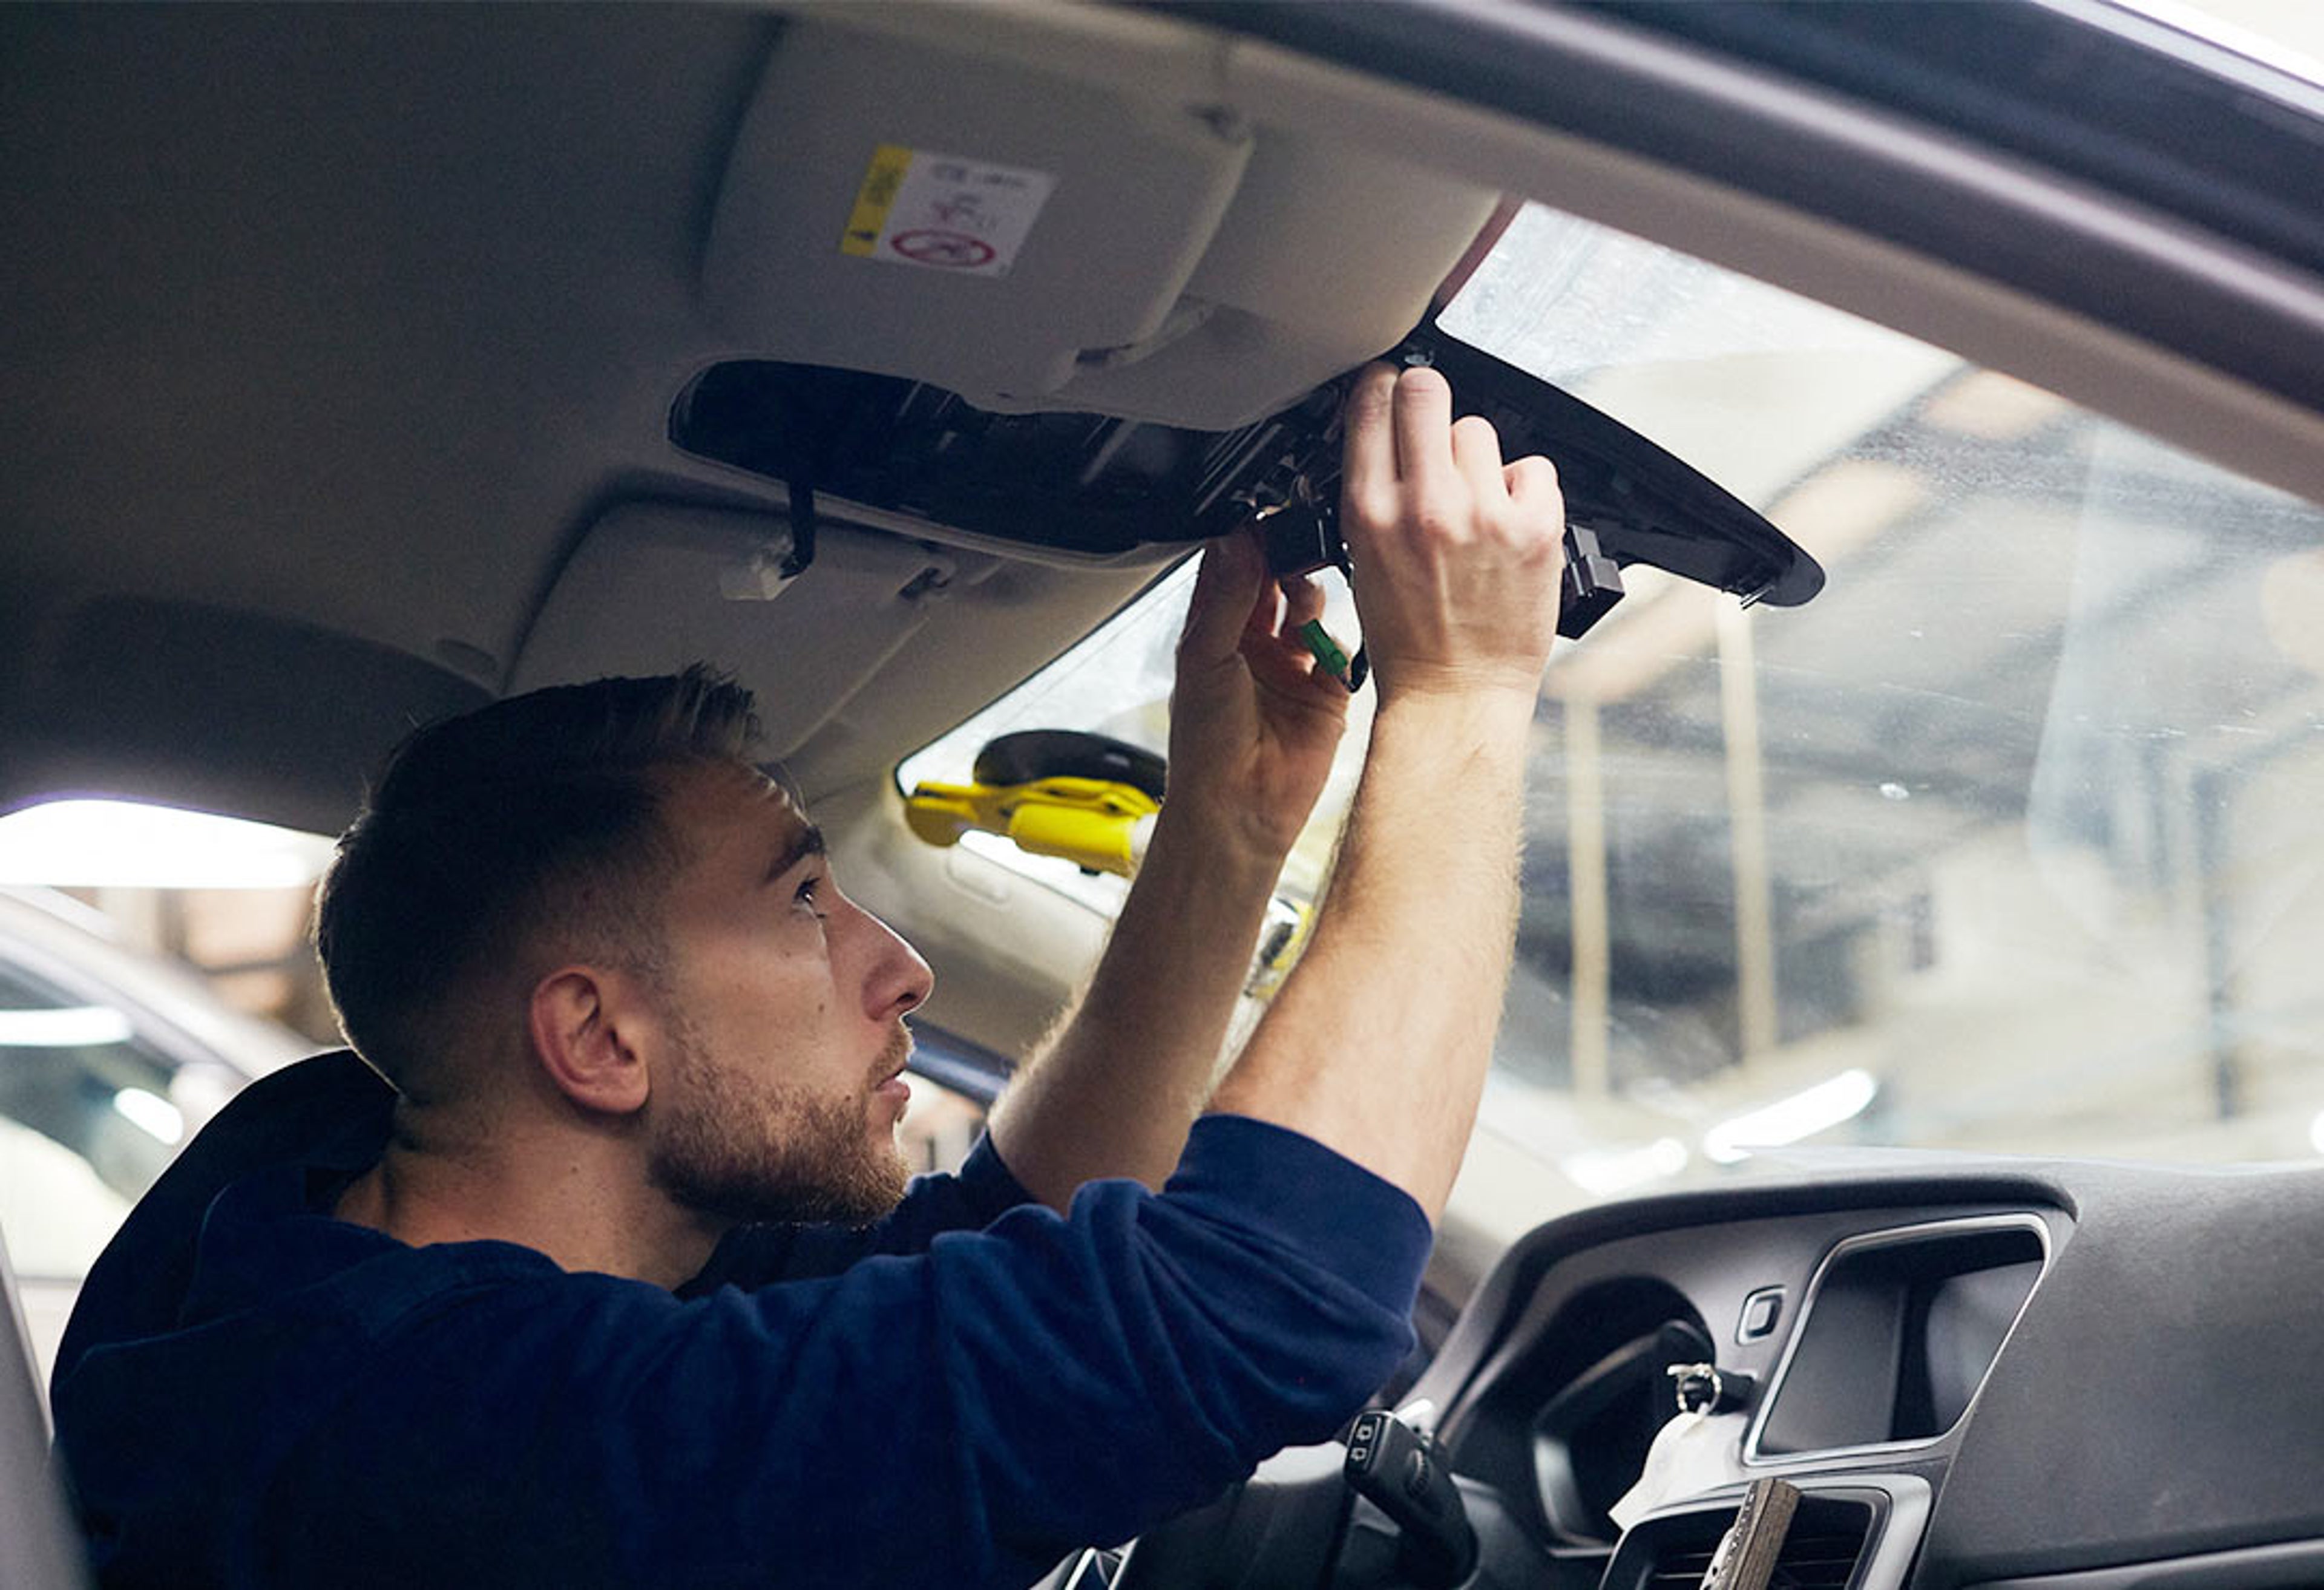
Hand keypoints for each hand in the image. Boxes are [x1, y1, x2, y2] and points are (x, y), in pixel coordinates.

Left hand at [1163, 527, 1351, 861]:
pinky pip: (1342, 651)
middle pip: (1276, 580)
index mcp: (1214, 632)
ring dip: (1311, 594)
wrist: (1238, 808)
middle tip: (1296, 545)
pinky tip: (1328, 642)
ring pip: (1311, 607)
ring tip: (1305, 596)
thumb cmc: (1205, 747)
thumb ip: (1227, 597)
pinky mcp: (1326, 692)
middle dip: (1287, 559)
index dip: (1249, 542)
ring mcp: (1291, 666)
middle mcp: (1253, 644)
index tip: (1266, 521)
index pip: (1233, 569)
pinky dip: (1341, 640)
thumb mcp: (1206, 657)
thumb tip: (1238, 540)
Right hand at [1337, 363, 1564, 701]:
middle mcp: (1424, 506)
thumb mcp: (1362, 559)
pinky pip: (1532, 467)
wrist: (1455, 695)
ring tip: (1474, 505)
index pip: (1372, 401)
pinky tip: (1509, 524)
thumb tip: (1387, 435)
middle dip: (1428, 401)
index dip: (1384, 386)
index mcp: (1370, 512)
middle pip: (1427, 391)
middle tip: (1435, 433)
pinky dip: (1524, 489)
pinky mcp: (1535, 529)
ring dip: (1477, 459)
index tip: (1391, 390)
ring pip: (1480, 430)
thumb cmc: (1408, 640)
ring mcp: (1482, 514)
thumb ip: (1373, 492)